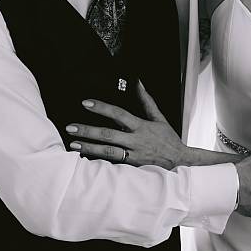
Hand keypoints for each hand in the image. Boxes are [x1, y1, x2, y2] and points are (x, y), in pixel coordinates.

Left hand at [67, 82, 190, 168]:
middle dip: (88, 130)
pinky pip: (112, 164)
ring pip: (108, 151)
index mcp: (141, 126)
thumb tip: (138, 83)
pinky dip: (98, 161)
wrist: (180, 161)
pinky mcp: (132, 167)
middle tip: (71, 127)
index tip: (86, 103)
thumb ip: (146, 101)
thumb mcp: (159, 118)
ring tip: (74, 144)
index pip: (119, 114)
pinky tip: (85, 158)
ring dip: (89, 147)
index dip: (102, 108)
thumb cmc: (168, 139)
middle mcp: (136, 141)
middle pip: (109, 135)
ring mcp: (133, 155)